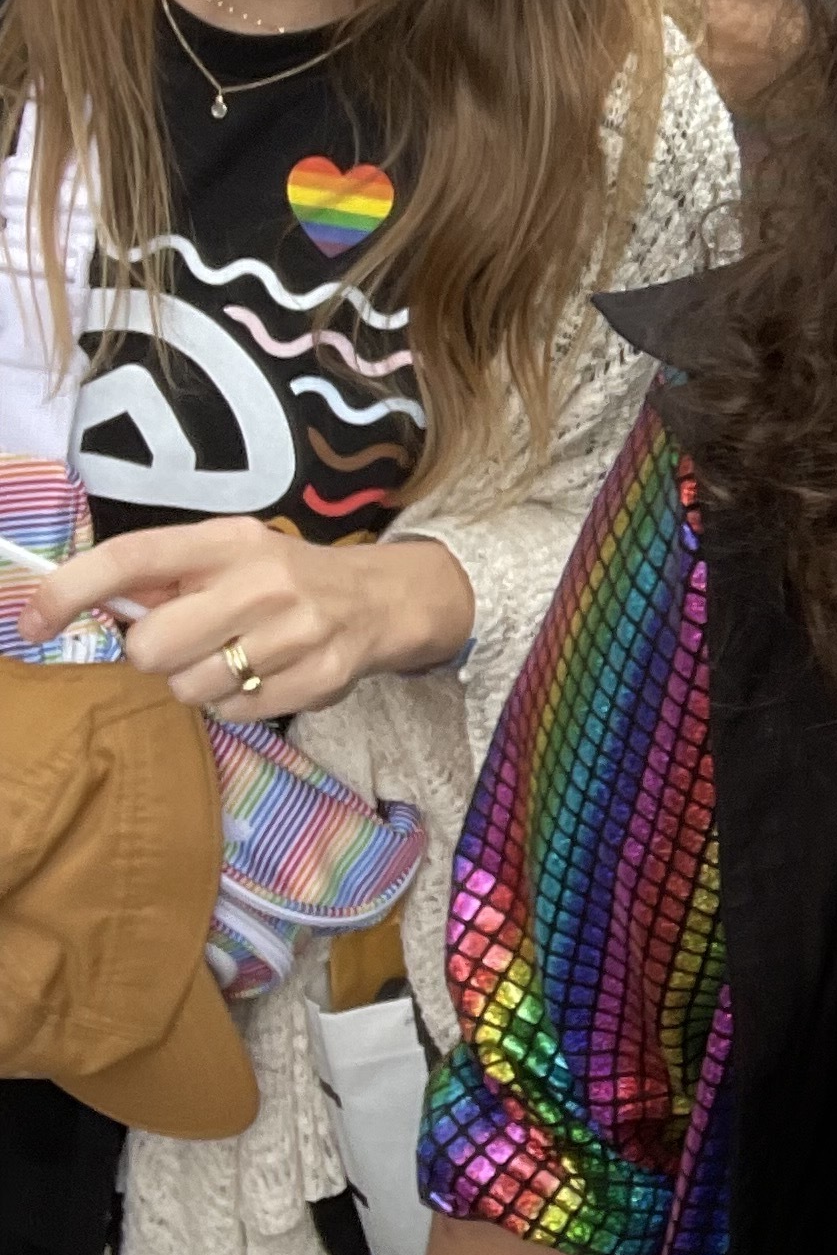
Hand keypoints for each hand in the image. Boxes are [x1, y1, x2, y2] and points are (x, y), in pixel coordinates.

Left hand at [18, 520, 472, 716]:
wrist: (383, 599)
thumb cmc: (283, 577)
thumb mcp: (226, 555)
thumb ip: (162, 576)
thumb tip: (77, 600)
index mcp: (227, 540)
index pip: (132, 557)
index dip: (71, 588)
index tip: (33, 621)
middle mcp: (262, 581)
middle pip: (153, 648)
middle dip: (156, 657)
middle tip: (186, 644)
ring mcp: (295, 633)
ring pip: (193, 689)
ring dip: (199, 683)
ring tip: (234, 659)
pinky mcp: (318, 680)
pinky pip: (237, 714)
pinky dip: (238, 703)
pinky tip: (265, 676)